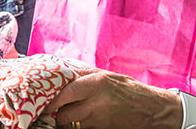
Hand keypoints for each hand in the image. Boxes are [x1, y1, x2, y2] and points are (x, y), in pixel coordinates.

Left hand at [43, 68, 179, 128]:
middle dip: (56, 114)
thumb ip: (84, 74)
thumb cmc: (128, 89)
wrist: (152, 109)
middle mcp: (97, 103)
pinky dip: (78, 127)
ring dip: (65, 123)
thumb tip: (61, 71)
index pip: (66, 93)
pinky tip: (80, 122)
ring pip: (72, 125)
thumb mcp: (107, 75)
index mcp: (97, 83)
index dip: (51, 100)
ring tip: (65, 116)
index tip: (42, 102)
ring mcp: (100, 120)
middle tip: (51, 111)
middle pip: (64, 114)